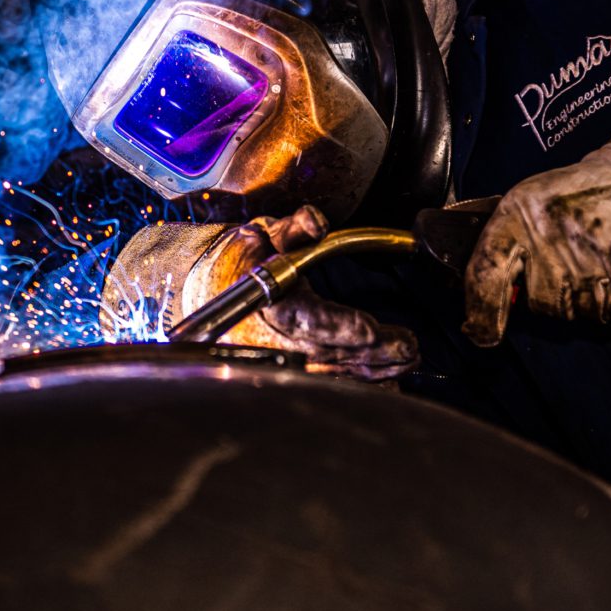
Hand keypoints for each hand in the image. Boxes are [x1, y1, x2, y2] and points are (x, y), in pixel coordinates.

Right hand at [104, 206, 417, 380]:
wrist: (202, 293)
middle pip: (326, 353)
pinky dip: (355, 387)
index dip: (340, 326)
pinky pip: (324, 386)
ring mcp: (275, 361)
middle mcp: (268, 339)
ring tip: (404, 364)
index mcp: (263, 301)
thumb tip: (315, 223)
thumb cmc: (238, 262)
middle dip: (370, 355)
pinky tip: (385, 386)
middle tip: (408, 350)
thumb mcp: (263, 233)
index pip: (306, 319)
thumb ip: (294, 228)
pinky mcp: (282, 373)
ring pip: (329, 375)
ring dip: (370, 373)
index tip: (371, 330)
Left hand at [462, 142, 610, 346]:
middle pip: (539, 304)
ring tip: (596, 256)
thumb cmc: (580, 192)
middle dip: (551, 289)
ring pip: (575, 312)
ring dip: (584, 296)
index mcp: (516, 219)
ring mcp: (587, 270)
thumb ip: (501, 244)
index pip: (484, 276)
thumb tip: (480, 294)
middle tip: (569, 255)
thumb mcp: (526, 201)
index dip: (480, 312)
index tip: (479, 332)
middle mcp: (547, 246)